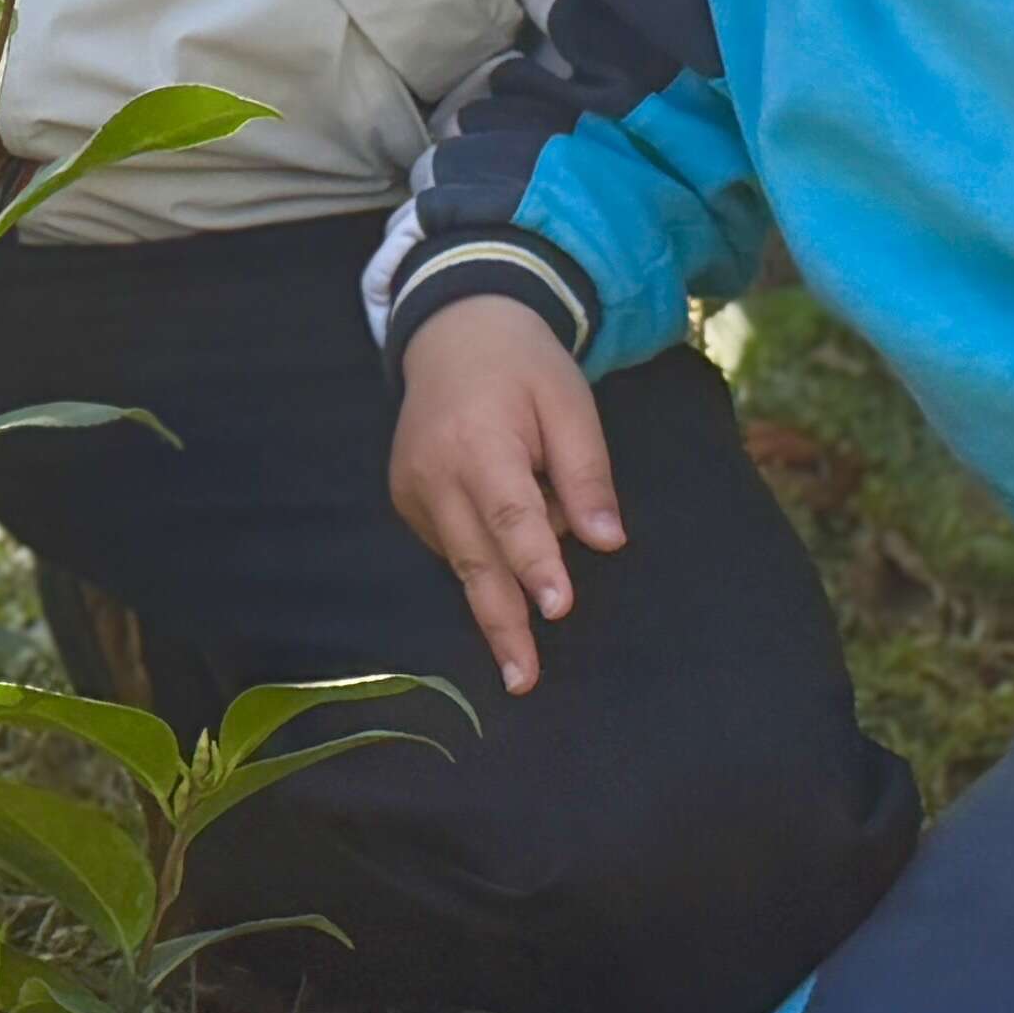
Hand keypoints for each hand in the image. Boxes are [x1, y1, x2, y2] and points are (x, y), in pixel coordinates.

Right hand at [390, 297, 622, 696]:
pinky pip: (452, 546)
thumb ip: (586, 474)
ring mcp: (412, 489)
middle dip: (502, 622)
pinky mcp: (407, 500)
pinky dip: (484, 556)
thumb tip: (606, 542)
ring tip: (535, 613)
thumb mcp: (570, 403)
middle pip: (475, 560)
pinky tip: (505, 538)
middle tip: (524, 679)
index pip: (511, 514)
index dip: (535, 564)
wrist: (453, 333)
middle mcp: (435, 471)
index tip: (557, 608)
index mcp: (480, 441)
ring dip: (502, 587)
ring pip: (463, 560)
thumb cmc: (525, 368)